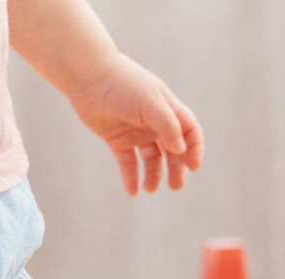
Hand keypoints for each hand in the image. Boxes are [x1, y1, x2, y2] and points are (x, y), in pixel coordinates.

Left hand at [68, 53, 203, 195]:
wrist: (90, 79)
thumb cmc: (124, 85)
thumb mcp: (150, 103)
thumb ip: (167, 125)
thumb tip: (180, 149)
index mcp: (168, 109)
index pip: (189, 131)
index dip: (194, 149)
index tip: (193, 167)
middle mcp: (155, 122)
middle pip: (172, 150)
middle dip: (176, 168)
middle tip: (176, 186)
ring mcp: (136, 132)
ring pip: (151, 159)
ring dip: (154, 175)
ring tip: (151, 189)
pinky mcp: (117, 140)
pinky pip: (128, 163)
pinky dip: (131, 177)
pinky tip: (133, 192)